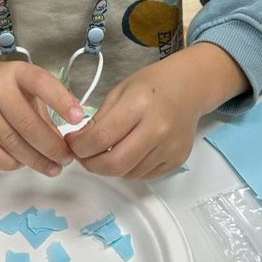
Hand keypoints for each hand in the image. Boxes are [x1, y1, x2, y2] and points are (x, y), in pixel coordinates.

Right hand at [0, 60, 83, 175]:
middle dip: (52, 147)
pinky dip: (11, 164)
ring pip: (12, 142)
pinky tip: (23, 164)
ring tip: (52, 167)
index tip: (78, 119)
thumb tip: (66, 145)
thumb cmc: (5, 89)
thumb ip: (46, 113)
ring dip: (36, 160)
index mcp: (18, 72)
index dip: (61, 101)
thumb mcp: (27, 89)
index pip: (41, 83)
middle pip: (28, 123)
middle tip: (67, 159)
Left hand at [66, 44, 248, 179]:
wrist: (189, 88)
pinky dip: (129, 169)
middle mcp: (157, 129)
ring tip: (106, 152)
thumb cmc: (151, 85)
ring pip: (128, 174)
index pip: (101, 137)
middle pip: (115, 164)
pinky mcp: (178, 160)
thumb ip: (99, 119)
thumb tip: (78, 144)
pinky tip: (128, 153)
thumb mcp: (119, 92)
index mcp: (139, 105)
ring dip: (110, 168)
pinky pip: (144, 175)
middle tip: (83, 156)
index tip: (71, 144)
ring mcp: (170, 147)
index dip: (79, 146)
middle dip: (91, 164)